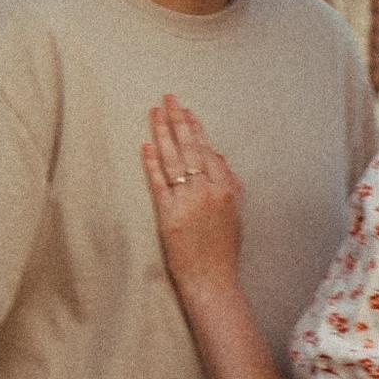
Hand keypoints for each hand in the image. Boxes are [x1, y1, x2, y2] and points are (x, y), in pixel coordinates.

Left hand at [142, 94, 243, 292]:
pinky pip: (158, 183)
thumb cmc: (222, 250)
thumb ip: (228, 183)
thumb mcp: (234, 213)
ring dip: (162, 134)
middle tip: (168, 98)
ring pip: (173, 160)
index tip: (186, 111)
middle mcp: (207, 191)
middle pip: (190, 148)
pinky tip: (144, 147)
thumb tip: (219, 157)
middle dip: (177, 120)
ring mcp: (187, 201)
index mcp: (225, 188)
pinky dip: (151, 164)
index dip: (195, 129)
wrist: (212, 279)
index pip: (207, 150)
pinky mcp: (169, 215)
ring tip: (154, 113)